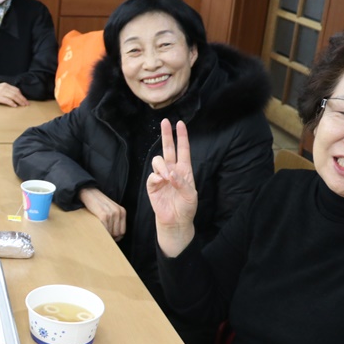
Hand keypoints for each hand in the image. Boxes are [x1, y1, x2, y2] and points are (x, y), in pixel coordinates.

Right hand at [0, 82, 28, 106]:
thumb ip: (5, 90)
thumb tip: (13, 96)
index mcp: (5, 85)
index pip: (16, 90)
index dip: (22, 95)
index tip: (25, 100)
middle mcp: (4, 87)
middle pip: (16, 94)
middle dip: (22, 99)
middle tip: (26, 104)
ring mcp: (1, 92)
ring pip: (13, 97)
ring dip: (19, 102)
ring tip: (22, 106)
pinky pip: (7, 100)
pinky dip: (12, 103)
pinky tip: (15, 106)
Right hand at [79, 187, 126, 240]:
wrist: (89, 192)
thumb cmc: (97, 203)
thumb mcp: (110, 209)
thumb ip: (114, 219)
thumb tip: (113, 235)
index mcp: (122, 211)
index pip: (123, 231)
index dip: (116, 237)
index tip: (109, 238)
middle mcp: (118, 212)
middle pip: (117, 233)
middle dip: (110, 237)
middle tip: (103, 235)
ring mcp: (112, 214)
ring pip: (111, 233)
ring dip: (105, 234)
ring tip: (99, 232)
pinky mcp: (104, 215)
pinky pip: (105, 229)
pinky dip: (101, 231)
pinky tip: (96, 229)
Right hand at [147, 119, 197, 255]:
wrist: (176, 221)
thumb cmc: (187, 207)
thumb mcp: (191, 194)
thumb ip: (181, 182)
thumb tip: (169, 173)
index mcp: (185, 170)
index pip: (183, 149)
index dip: (182, 137)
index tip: (180, 123)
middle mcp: (172, 170)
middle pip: (168, 148)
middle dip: (166, 135)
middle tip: (165, 122)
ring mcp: (161, 177)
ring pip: (158, 160)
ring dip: (162, 166)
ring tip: (166, 177)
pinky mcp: (152, 185)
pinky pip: (152, 175)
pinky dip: (156, 177)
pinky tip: (161, 182)